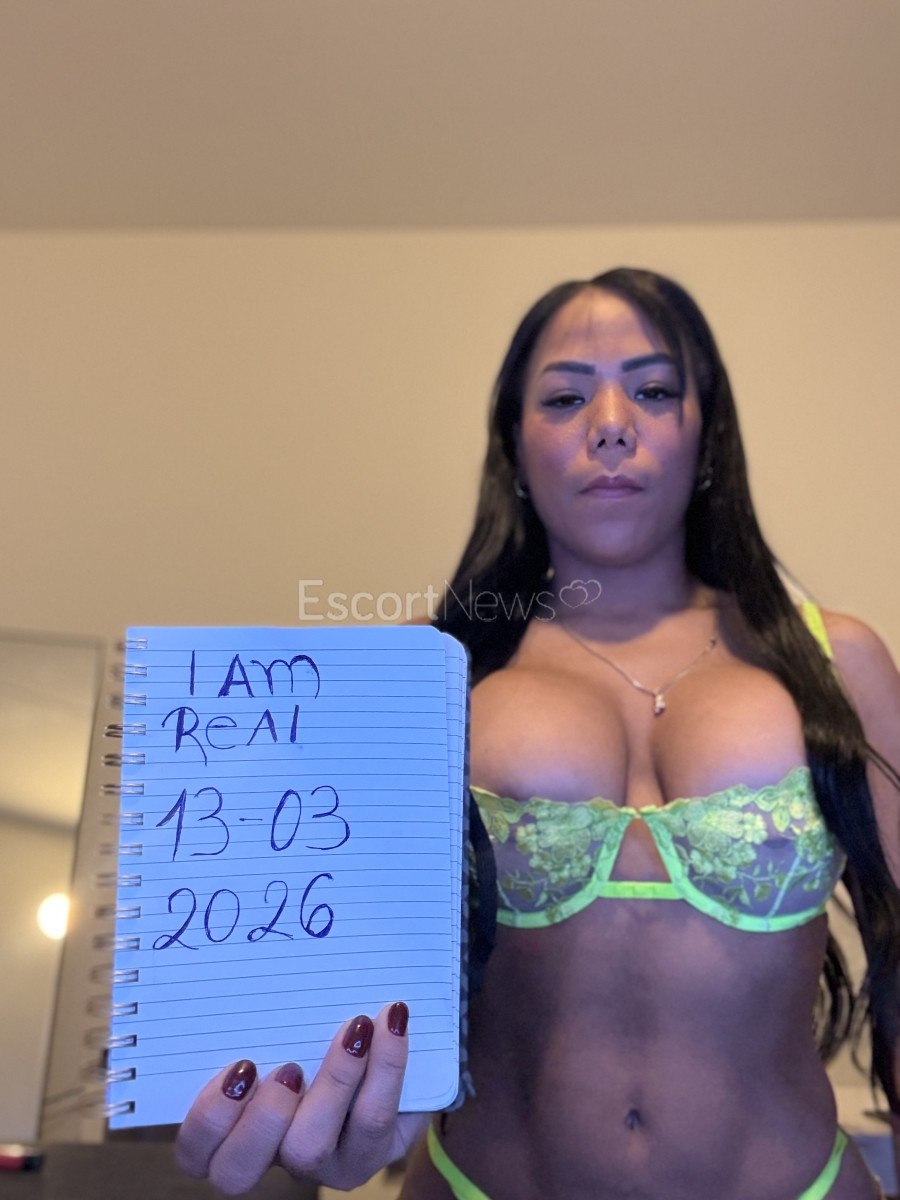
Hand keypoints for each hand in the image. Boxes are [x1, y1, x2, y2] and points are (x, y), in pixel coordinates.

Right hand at [175, 1001, 429, 1194]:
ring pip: (309, 1151)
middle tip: (288, 1069)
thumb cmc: (316, 1025)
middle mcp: (271, 1155)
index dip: (208, 1120)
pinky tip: (390, 1021)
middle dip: (259, 1121)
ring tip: (354, 1030)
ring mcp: (321, 1162)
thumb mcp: (284, 1019)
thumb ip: (262, 1012)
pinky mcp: (370, 1154)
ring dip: (332, 1084)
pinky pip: (373, 1122)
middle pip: (237, 1171)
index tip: (241, 1065)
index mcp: (234, 1126)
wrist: (396, 1051)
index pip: (195, 1150)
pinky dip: (385, 1066)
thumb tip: (250, 959)